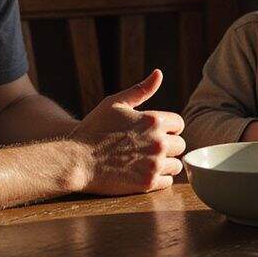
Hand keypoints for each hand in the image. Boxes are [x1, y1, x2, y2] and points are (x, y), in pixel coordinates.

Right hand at [69, 69, 185, 195]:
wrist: (76, 160)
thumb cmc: (94, 129)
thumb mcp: (115, 103)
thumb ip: (141, 90)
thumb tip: (158, 73)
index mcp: (154, 121)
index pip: (179, 124)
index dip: (168, 127)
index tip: (155, 132)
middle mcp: (159, 142)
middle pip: (180, 145)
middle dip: (168, 145)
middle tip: (150, 148)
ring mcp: (154, 164)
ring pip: (177, 164)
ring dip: (166, 163)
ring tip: (148, 162)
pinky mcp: (148, 183)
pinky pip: (168, 182)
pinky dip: (160, 179)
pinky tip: (145, 173)